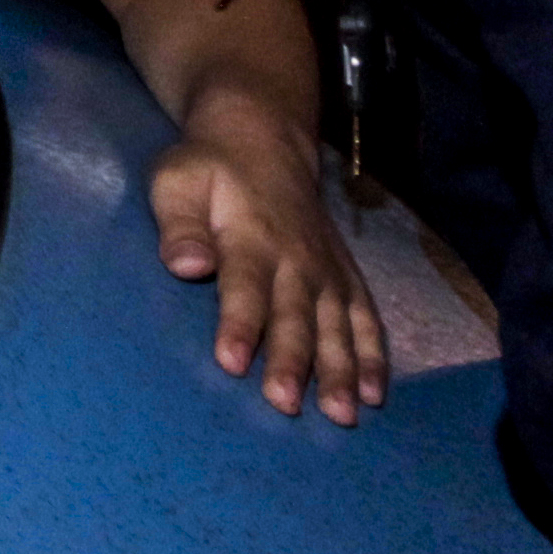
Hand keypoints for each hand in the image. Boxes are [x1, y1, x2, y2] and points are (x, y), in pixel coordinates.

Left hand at [149, 92, 388, 422]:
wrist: (262, 138)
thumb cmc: (208, 168)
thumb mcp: (177, 182)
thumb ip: (180, 226)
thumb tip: (187, 265)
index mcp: (251, 236)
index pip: (245, 287)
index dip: (240, 325)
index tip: (232, 363)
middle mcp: (296, 258)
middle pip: (295, 315)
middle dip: (292, 361)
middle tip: (285, 404)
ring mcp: (326, 269)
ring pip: (336, 325)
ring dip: (341, 370)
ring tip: (342, 414)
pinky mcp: (344, 276)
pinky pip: (365, 318)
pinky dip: (373, 355)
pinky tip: (376, 394)